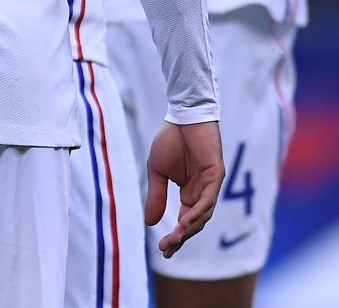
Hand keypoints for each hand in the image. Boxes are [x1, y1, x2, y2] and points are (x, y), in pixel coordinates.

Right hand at [145, 119, 222, 256]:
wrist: (182, 116)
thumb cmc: (170, 141)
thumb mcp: (157, 172)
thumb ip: (156, 196)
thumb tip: (149, 222)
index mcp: (188, 193)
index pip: (183, 221)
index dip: (175, 236)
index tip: (162, 249)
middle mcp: (202, 193)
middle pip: (194, 223)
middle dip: (181, 237)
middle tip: (166, 248)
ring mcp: (210, 186)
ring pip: (203, 215)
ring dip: (189, 228)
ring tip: (174, 238)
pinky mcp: (216, 175)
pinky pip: (208, 199)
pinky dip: (198, 212)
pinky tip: (185, 221)